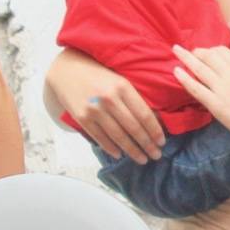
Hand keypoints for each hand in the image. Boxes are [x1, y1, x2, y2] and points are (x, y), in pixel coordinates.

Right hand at [47, 55, 165, 162]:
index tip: (162, 141)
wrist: (67, 70)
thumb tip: (152, 120)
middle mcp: (109, 99)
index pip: (144, 114)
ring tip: (142, 159)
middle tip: (156, 155)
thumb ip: (132, 98)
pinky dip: (111, 148)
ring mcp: (94, 109)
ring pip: (118, 136)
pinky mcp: (82, 117)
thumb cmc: (97, 75)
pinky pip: (100, 137)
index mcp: (123, 87)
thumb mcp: (119, 79)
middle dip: (147, 145)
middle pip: (133, 128)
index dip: (155, 131)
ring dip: (132, 151)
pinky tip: (120, 154)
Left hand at [173, 45, 229, 147]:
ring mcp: (222, 89)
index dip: (213, 50)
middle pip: (210, 56)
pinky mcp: (215, 104)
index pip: (224, 53)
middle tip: (189, 51)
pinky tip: (176, 71)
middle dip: (198, 51)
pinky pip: (195, 88)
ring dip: (186, 58)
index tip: (207, 51)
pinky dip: (184, 78)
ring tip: (177, 51)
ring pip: (199, 68)